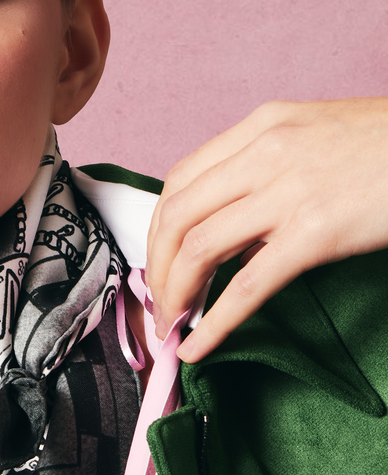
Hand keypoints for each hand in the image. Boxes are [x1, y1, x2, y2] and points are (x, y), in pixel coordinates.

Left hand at [146, 98, 387, 362]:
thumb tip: (233, 231)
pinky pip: (248, 284)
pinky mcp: (318, 231)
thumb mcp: (318, 139)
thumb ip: (269, 173)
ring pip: (198, 246)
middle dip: (156, 267)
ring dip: (175, 293)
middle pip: (176, 214)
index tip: (159, 263)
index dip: (158, 230)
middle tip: (159, 305)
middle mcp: (265, 151)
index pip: (180, 179)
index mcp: (262, 126)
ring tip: (173, 325)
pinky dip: (214, 322)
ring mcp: (290, 189)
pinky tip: (198, 348)